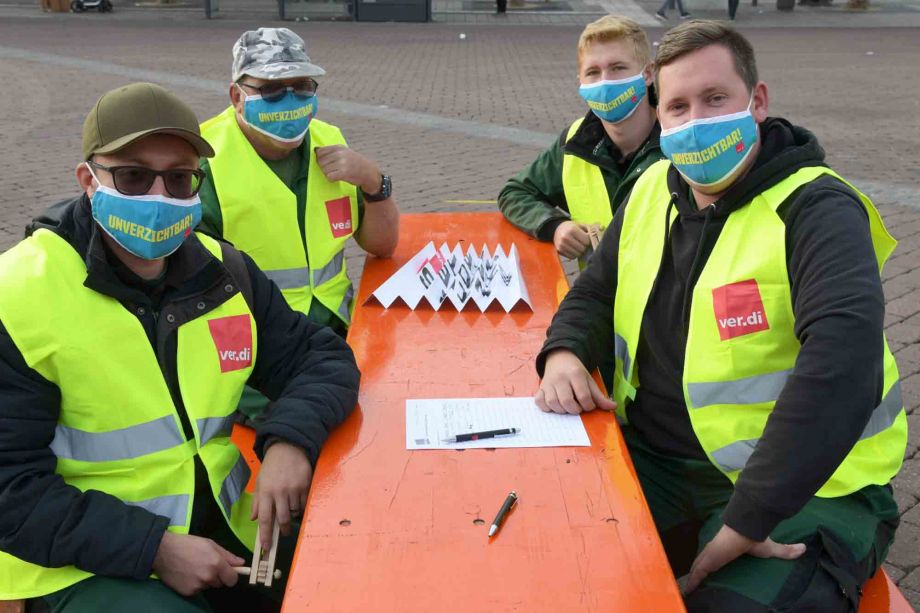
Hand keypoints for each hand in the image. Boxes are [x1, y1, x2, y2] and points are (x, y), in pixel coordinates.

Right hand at [152, 532, 243, 596]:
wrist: (163, 551)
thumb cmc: (188, 544)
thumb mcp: (210, 544)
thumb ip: (227, 555)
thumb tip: (241, 563)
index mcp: (216, 564)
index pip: (232, 579)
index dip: (231, 576)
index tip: (228, 572)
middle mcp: (208, 577)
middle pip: (220, 583)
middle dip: (217, 576)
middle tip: (206, 565)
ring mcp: (197, 586)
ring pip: (208, 586)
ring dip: (205, 580)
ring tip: (195, 568)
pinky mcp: (188, 592)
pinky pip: (198, 590)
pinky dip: (195, 584)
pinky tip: (187, 574)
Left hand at [251, 442, 313, 550]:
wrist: (288, 448)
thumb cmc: (272, 466)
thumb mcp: (260, 482)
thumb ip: (258, 501)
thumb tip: (255, 519)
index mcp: (266, 492)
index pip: (265, 519)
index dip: (265, 535)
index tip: (266, 547)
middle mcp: (280, 492)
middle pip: (283, 519)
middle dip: (283, 530)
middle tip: (283, 533)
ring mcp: (294, 489)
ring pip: (295, 512)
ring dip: (292, 514)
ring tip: (289, 506)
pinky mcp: (305, 485)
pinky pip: (304, 504)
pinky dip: (301, 506)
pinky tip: (297, 499)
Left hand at [315, 145, 380, 193]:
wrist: (369, 172)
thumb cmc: (355, 163)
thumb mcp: (345, 152)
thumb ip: (332, 151)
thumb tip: (316, 151)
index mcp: (339, 147)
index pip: (320, 151)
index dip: (320, 158)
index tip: (326, 163)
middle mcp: (340, 153)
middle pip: (320, 161)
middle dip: (324, 167)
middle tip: (333, 170)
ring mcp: (341, 163)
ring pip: (324, 169)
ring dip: (328, 174)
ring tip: (336, 173)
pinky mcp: (343, 172)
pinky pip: (329, 176)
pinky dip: (331, 179)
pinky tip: (337, 178)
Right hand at [535, 349, 616, 414]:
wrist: (559, 358)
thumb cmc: (576, 372)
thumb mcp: (589, 380)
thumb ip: (599, 396)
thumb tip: (613, 406)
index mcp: (575, 374)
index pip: (583, 396)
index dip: (588, 406)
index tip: (589, 405)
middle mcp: (560, 378)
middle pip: (567, 401)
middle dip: (575, 410)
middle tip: (577, 408)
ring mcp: (548, 383)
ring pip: (553, 403)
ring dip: (561, 410)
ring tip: (567, 407)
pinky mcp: (540, 388)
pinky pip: (539, 402)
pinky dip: (546, 407)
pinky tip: (554, 406)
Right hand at [553, 221, 591, 258]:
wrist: (557, 229)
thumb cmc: (571, 227)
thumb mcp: (580, 225)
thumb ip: (590, 229)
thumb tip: (601, 230)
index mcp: (572, 230)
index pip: (586, 241)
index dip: (588, 240)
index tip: (586, 239)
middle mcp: (566, 238)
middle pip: (582, 248)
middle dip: (584, 246)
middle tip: (582, 243)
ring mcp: (562, 245)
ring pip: (578, 254)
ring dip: (580, 251)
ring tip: (578, 246)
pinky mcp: (559, 251)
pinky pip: (572, 257)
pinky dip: (574, 254)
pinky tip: (573, 249)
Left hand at [685, 524, 805, 593]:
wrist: (746, 530)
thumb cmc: (755, 539)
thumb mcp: (771, 549)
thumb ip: (785, 551)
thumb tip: (804, 548)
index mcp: (724, 550)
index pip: (713, 558)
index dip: (708, 564)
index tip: (705, 570)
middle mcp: (714, 553)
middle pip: (701, 564)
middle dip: (696, 573)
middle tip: (690, 584)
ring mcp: (709, 556)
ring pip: (696, 569)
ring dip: (691, 579)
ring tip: (684, 590)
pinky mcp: (707, 560)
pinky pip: (696, 573)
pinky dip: (691, 582)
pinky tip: (685, 591)